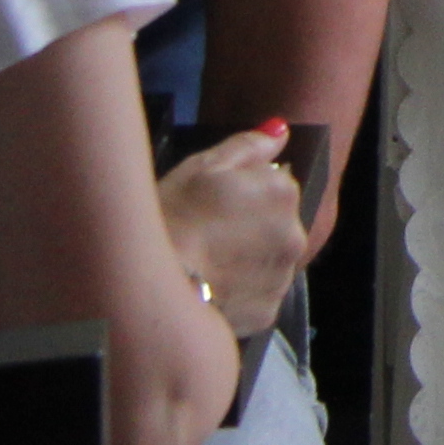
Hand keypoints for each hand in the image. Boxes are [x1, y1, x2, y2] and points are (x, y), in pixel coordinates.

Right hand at [159, 124, 310, 348]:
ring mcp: (282, 277)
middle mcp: (295, 234)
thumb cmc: (171, 218)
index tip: (215, 206)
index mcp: (283, 192)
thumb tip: (280, 131)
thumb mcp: (200, 168)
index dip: (246, 194)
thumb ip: (248, 146)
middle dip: (252, 228)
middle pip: (278, 224)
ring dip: (249, 261)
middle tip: (207, 236)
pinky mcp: (267, 313)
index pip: (277, 185)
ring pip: (270, 261)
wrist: (148, 288)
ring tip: (205, 265)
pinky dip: (240, 293)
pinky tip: (210, 289)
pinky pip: (258, 296)